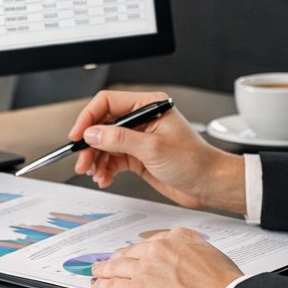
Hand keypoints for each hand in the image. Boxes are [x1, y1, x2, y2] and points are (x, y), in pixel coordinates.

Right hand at [70, 90, 244, 211]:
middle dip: (90, 144)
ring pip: (105, 144)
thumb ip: (120, 139)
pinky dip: (105, 169)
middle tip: (82, 162)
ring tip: (94, 173)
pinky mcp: (138, 156)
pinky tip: (104, 178)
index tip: (78, 135)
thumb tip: (93, 133)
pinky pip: (113, 159)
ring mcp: (139, 139)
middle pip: (103, 125)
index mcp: (148, 106)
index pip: (108, 103)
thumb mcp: (153, 148)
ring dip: (96, 160)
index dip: (89, 118)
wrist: (210, 185)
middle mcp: (142, 120)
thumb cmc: (195, 161)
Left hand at [89, 227, 241, 287]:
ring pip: (118, 267)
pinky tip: (98, 286)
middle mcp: (159, 249)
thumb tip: (190, 261)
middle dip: (120, 257)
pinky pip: (113, 286)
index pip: (153, 243)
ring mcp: (145, 269)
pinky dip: (103, 285)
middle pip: (132, 252)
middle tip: (111, 261)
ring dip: (105, 269)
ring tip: (98, 271)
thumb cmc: (222, 285)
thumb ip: (195, 252)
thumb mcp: (211, 254)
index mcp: (179, 238)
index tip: (136, 253)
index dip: (141, 250)